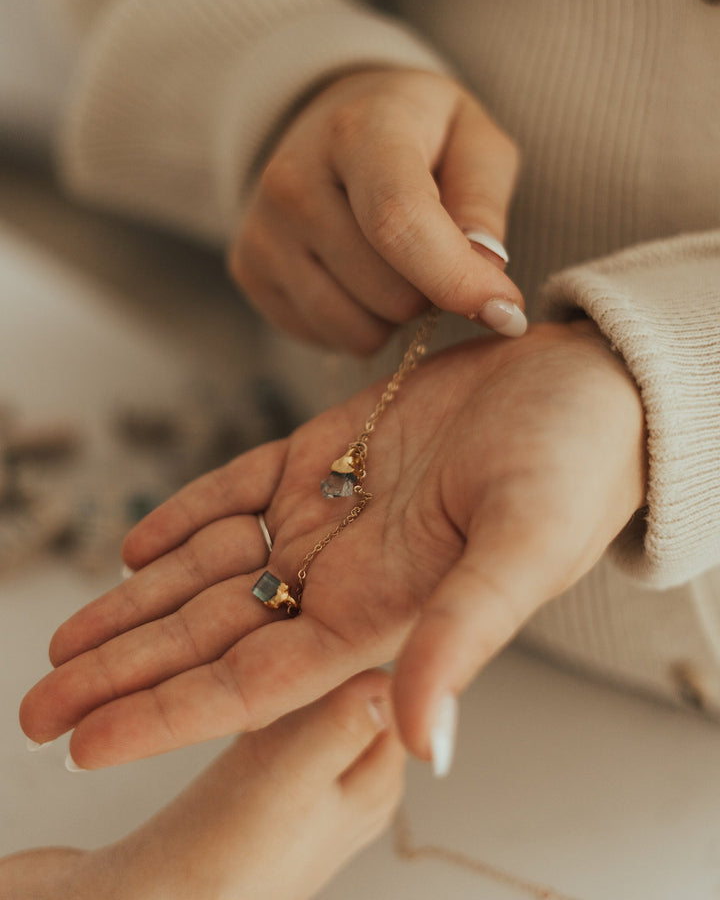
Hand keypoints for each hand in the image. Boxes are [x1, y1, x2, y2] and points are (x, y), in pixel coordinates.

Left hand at [20, 322, 645, 767]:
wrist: (584, 382)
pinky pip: (238, 489)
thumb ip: (462, 640)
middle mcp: (345, 574)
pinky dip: (185, 514)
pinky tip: (137, 544)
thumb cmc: (573, 465)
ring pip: (209, 568)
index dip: (163, 712)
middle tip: (38, 705)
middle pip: (208, 634)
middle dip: (122, 670)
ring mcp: (329, 512)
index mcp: (383, 612)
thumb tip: (425, 746)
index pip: (249, 681)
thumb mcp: (524, 550)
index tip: (83, 742)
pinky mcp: (326, 449)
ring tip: (66, 640)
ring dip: (135, 604)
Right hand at [228, 68, 524, 353]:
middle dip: (432, 292)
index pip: (399, 222)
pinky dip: (356, 320)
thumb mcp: (474, 139)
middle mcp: (291, 178)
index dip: (457, 280)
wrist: (335, 120)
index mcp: (357, 130)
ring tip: (392, 261)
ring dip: (393, 313)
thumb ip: (484, 201)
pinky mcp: (248, 270)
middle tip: (433, 250)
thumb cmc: (421, 133)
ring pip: (357, 330)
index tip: (507, 313)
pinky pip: (326, 338)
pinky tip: (356, 272)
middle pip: (388, 292)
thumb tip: (485, 273)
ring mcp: (261, 229)